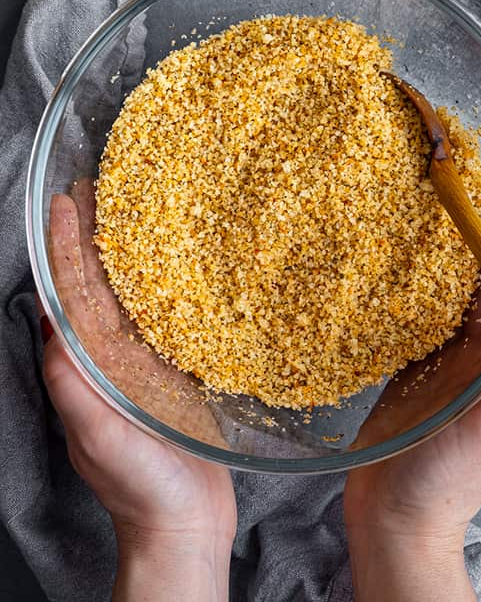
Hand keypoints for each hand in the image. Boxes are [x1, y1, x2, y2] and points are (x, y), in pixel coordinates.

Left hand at [44, 188, 234, 601]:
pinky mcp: (183, 379)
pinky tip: (190, 268)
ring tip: (143, 215)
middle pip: (101, 287)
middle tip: (103, 190)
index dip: (68, 247)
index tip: (69, 203)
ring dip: (134, 255)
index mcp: (87, 367)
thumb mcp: (97, 436)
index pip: (72, 294)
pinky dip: (176, 290)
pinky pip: (176, 324)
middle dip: (97, 238)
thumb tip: (55, 324)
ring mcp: (147, 369)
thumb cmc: (140, 487)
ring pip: (137, 300)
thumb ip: (75, 385)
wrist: (185, 526)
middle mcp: (113, 360)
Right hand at [343, 195, 480, 601]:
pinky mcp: (411, 371)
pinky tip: (406, 261)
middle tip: (475, 192)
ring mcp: (446, 364)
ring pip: (453, 298)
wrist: (397, 523)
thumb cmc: (447, 484)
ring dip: (452, 258)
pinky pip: (418, 319)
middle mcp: (480, 360)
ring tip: (444, 213)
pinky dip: (416, 288)